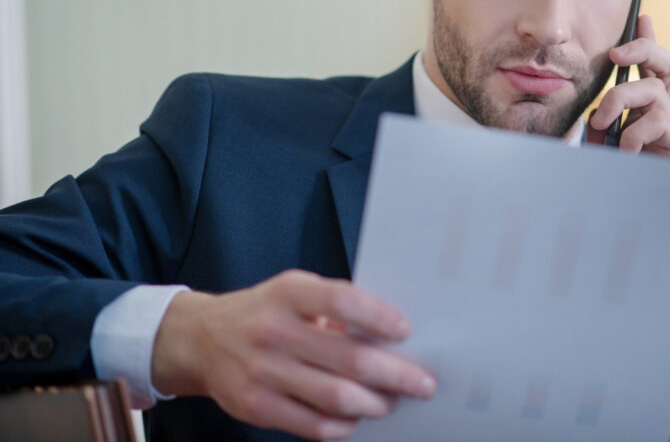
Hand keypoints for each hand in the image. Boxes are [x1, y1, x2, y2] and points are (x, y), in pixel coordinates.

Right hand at [152, 270, 435, 439]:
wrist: (201, 340)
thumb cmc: (266, 312)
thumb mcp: (295, 290)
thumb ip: (336, 306)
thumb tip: (391, 336)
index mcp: (289, 293)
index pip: (341, 301)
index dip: (378, 317)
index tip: (406, 331)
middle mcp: (273, 331)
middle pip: (347, 358)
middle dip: (395, 375)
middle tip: (422, 383)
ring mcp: (261, 372)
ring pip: (334, 397)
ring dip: (374, 404)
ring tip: (392, 402)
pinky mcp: (255, 407)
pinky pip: (311, 425)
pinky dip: (342, 426)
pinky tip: (356, 418)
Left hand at [587, 14, 669, 164]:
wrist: (647, 213)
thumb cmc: (621, 175)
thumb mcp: (603, 145)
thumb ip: (601, 124)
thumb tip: (596, 112)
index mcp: (645, 107)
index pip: (653, 65)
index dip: (648, 41)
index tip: (642, 18)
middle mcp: (665, 110)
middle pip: (667, 63)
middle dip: (643, 50)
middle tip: (615, 55)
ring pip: (651, 90)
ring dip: (620, 100)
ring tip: (604, 121)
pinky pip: (654, 123)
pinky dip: (632, 135)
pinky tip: (626, 153)